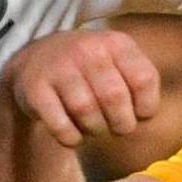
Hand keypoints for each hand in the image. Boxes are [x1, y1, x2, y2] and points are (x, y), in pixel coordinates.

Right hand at [1, 29, 160, 147]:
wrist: (35, 62)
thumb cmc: (89, 71)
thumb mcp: (118, 63)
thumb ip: (139, 83)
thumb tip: (145, 116)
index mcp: (116, 43)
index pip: (144, 80)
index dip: (146, 107)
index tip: (137, 113)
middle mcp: (87, 49)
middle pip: (115, 98)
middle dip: (121, 124)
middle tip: (115, 126)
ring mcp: (58, 67)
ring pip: (86, 112)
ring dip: (94, 130)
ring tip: (92, 126)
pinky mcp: (35, 88)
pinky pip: (61, 126)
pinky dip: (71, 138)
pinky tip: (72, 134)